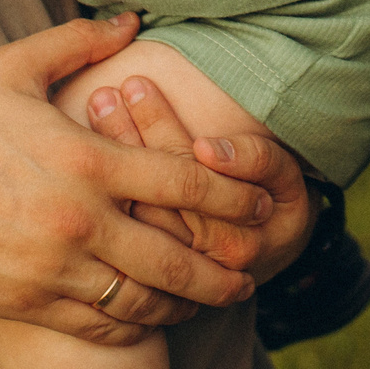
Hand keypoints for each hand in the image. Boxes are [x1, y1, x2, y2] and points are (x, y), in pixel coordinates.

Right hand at [0, 15, 273, 347]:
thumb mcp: (10, 69)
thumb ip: (76, 43)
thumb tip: (130, 18)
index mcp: (85, 160)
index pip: (183, 183)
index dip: (233, 199)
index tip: (261, 207)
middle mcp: (78, 219)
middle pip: (176, 256)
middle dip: (223, 270)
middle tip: (251, 276)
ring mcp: (53, 267)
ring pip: (142, 300)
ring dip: (184, 305)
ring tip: (210, 303)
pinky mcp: (28, 302)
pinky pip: (100, 324)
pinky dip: (135, 326)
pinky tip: (152, 320)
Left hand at [86, 78, 317, 281]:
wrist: (260, 259)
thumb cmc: (274, 204)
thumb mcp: (284, 179)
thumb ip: (257, 160)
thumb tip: (207, 149)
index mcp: (238, 239)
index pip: (187, 176)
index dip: (161, 128)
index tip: (137, 87)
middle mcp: (198, 264)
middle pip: (151, 194)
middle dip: (125, 135)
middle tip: (104, 93)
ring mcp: (170, 278)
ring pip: (131, 213)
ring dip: (109, 156)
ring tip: (93, 108)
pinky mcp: (148, 281)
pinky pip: (118, 237)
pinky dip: (102, 190)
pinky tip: (85, 151)